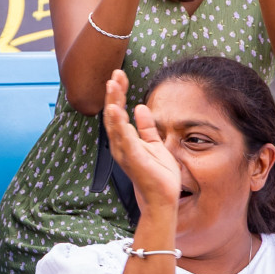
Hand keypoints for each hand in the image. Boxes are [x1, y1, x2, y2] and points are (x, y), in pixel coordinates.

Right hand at [101, 70, 181, 216]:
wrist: (162, 199)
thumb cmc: (158, 174)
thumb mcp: (155, 144)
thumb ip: (146, 127)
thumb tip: (140, 107)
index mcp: (125, 140)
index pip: (118, 112)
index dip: (118, 93)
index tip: (119, 75)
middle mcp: (120, 145)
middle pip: (113, 114)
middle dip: (113, 93)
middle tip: (115, 74)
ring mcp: (125, 152)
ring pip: (115, 123)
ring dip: (113, 103)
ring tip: (112, 85)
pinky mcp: (134, 158)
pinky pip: (125, 138)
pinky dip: (119, 124)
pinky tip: (116, 110)